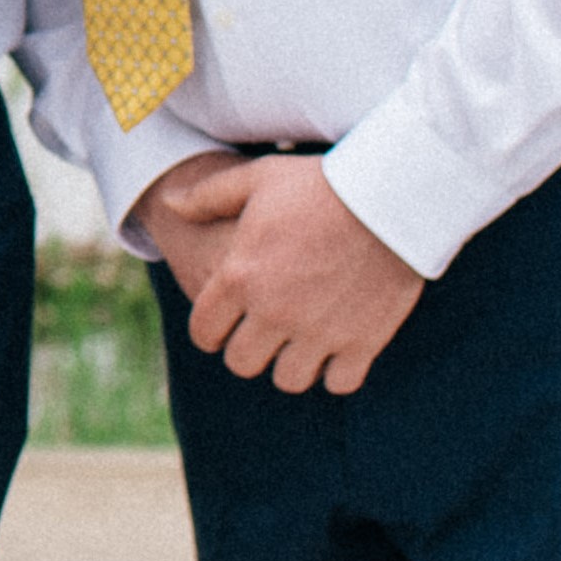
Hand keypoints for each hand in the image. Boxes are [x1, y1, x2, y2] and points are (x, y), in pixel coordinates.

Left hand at [146, 152, 425, 395]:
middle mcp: (274, 312)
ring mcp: (319, 331)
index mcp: (239, 277)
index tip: (224, 324)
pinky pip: (338, 382)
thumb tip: (169, 203)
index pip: (205, 333)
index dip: (210, 331)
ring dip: (291, 364)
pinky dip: (337, 371)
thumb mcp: (256, 179)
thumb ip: (207, 196)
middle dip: (248, 350)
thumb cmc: (320, 182)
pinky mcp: (364, 342)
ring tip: (300, 342)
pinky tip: (339, 347)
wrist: (391, 194)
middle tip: (263, 333)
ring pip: (290, 379)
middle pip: (243, 363)